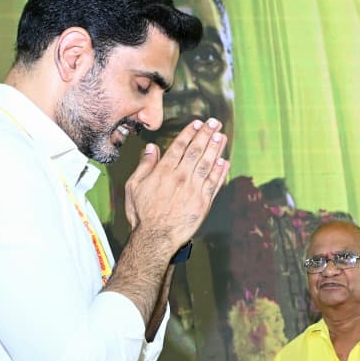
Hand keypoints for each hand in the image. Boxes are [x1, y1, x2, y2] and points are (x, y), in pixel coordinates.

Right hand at [123, 118, 229, 252]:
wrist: (156, 238)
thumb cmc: (142, 214)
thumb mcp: (134, 186)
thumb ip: (144, 166)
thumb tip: (152, 148)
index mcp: (163, 171)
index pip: (180, 146)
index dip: (190, 133)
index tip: (198, 123)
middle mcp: (180, 177)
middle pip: (196, 151)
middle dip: (206, 135)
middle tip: (215, 122)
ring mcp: (194, 190)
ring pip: (207, 164)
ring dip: (216, 148)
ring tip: (222, 136)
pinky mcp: (204, 203)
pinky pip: (214, 183)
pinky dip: (220, 172)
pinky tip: (224, 161)